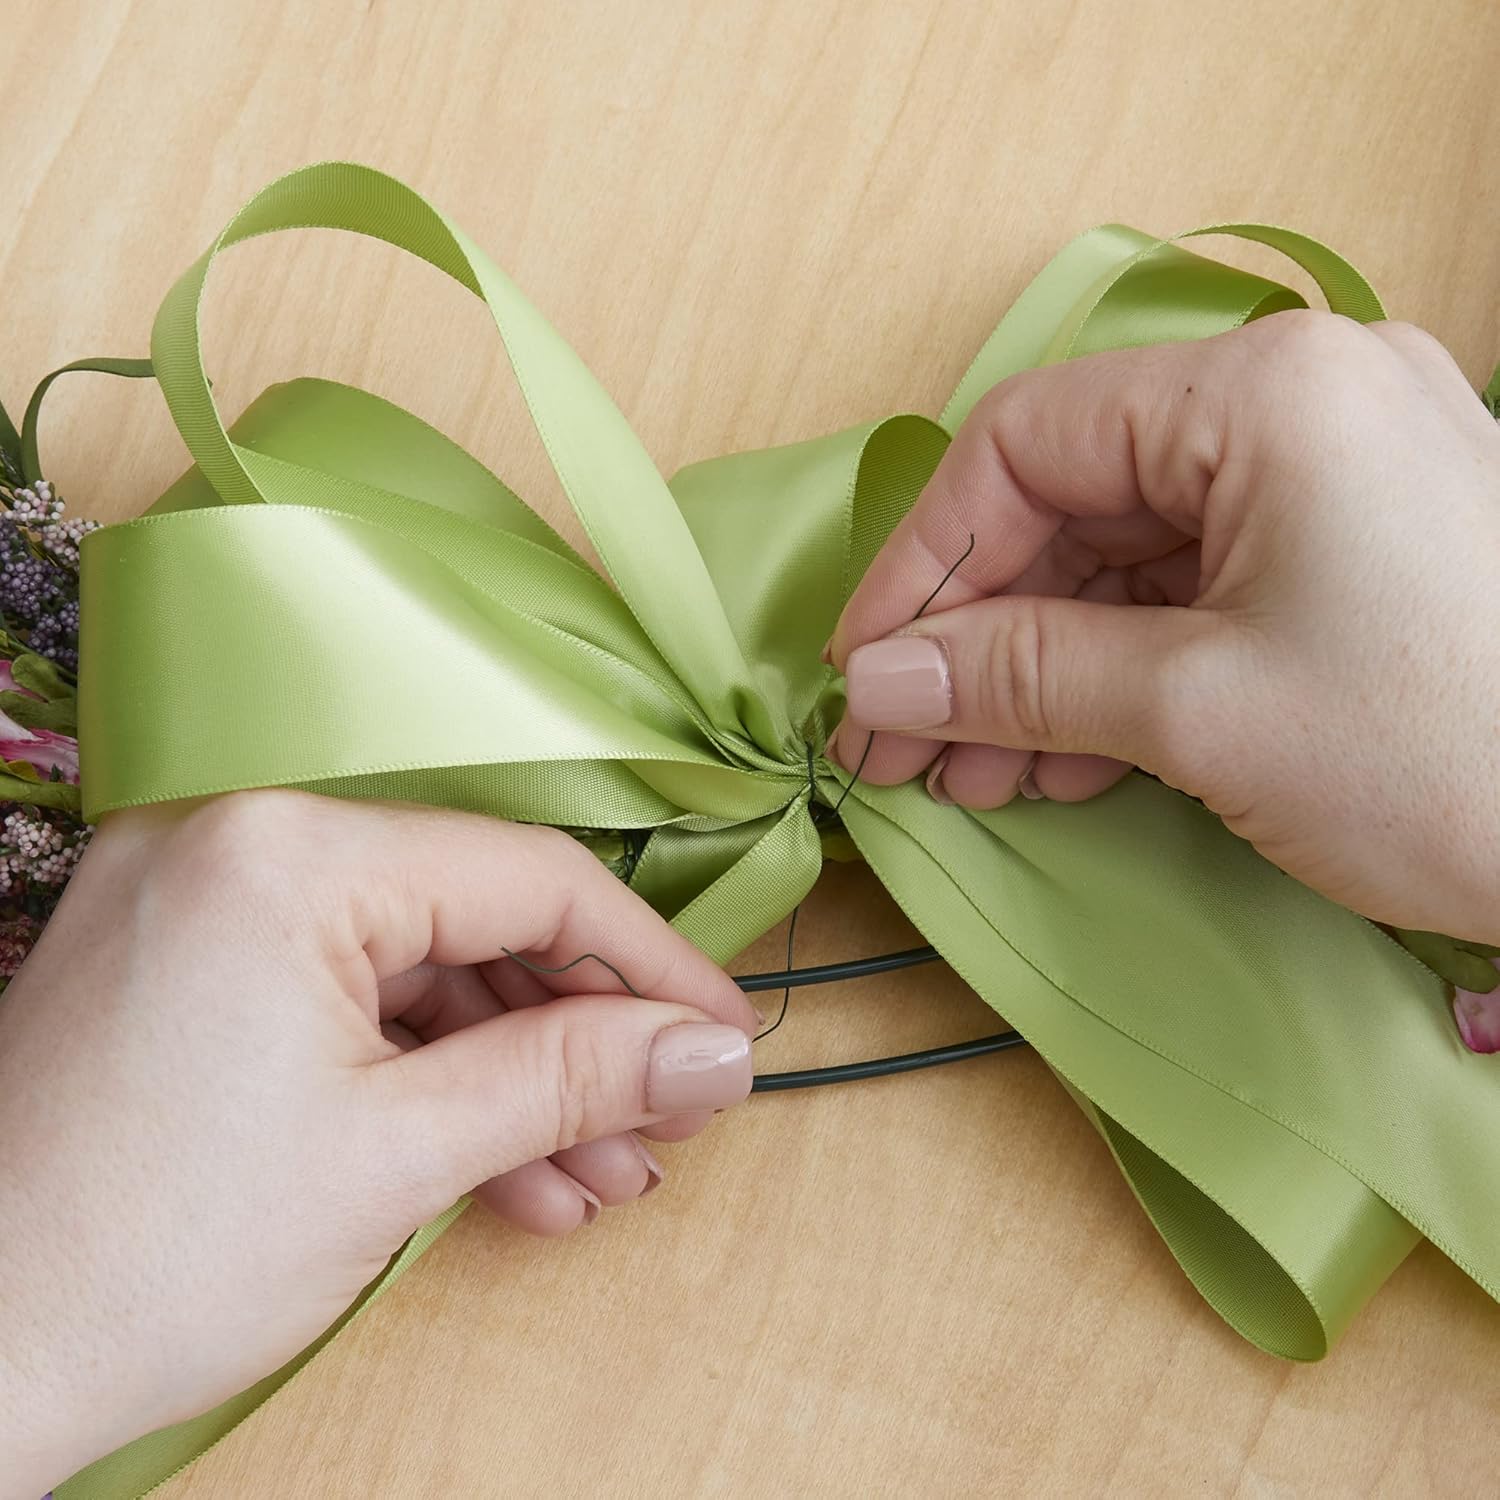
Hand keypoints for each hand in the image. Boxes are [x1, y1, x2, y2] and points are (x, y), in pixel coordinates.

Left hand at [0, 792, 755, 1494]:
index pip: (528, 877)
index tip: (722, 1034)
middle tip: (662, 1122)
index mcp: (287, 851)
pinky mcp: (187, 972)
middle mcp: (238, 842)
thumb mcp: (400, 1156)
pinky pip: (343, 1006)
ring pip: (414, 975)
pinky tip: (507, 1172)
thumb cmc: (149, 1257)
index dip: (650, 962)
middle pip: (473, 923)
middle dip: (578, 1041)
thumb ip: (575, 1076)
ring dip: (511, 1078)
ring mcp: (202, 905)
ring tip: (594, 1176)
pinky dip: (425, 1084)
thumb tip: (715, 1048)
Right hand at [831, 312, 1499, 942]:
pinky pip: (1191, 596)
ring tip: (976, 773)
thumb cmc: (1451, 752)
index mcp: (1265, 390)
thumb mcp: (1200, 707)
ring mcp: (1330, 478)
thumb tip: (877, 679)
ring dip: (1037, 668)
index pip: (1026, 444)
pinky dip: (1117, 677)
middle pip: (1072, 505)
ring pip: (1124, 561)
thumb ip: (1019, 674)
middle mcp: (1298, 404)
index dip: (923, 561)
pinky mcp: (1349, 553)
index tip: (863, 667)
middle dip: (978, 634)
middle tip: (906, 743)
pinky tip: (1061, 761)